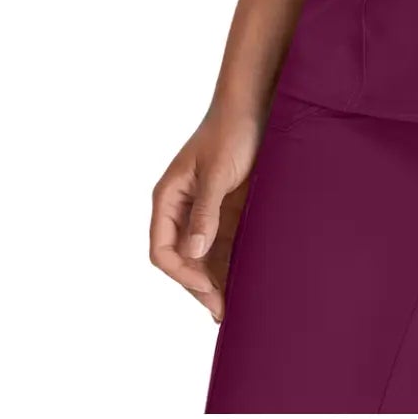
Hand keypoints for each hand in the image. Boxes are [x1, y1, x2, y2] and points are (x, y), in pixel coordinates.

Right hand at [149, 100, 265, 321]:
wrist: (254, 107)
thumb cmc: (230, 132)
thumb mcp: (216, 172)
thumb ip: (205, 211)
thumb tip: (194, 253)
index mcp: (168, 198)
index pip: (162, 249)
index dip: (182, 273)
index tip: (208, 286)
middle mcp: (182, 210)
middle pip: (182, 260)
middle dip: (199, 286)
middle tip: (222, 311)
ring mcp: (204, 213)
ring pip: (203, 259)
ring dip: (215, 282)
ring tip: (234, 308)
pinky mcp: (226, 212)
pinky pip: (223, 247)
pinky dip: (230, 266)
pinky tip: (243, 283)